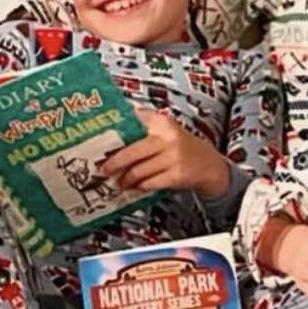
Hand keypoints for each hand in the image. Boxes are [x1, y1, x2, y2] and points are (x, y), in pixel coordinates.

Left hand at [100, 109, 229, 196]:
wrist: (208, 164)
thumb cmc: (181, 147)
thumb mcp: (165, 130)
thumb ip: (142, 126)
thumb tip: (111, 129)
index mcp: (161, 122)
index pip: (131, 124)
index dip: (113, 135)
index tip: (98, 144)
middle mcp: (167, 137)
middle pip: (131, 151)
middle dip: (114, 163)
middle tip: (103, 169)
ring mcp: (173, 157)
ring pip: (138, 170)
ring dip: (125, 179)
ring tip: (119, 181)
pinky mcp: (177, 175)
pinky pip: (149, 183)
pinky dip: (139, 186)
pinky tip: (135, 186)